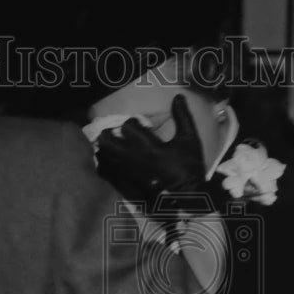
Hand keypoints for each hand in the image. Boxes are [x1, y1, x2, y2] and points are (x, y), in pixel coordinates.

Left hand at [95, 94, 214, 212]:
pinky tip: (110, 161)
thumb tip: (178, 96)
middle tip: (113, 132)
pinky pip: (107, 172)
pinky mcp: (126, 185)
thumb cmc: (189, 167)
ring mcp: (128, 174)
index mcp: (150, 147)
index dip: (131, 122)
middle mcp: (135, 160)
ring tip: (110, 145)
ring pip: (104, 157)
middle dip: (108, 133)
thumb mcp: (189, 140)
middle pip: (108, 142)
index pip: (128, 127)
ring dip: (105, 148)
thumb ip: (183, 117)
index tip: (138, 125)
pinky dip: (105, 164)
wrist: (188, 197)